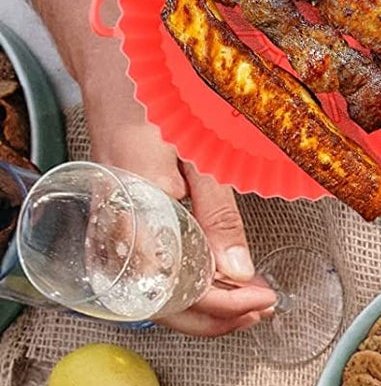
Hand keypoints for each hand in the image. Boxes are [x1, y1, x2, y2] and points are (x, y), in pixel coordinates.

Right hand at [81, 54, 275, 336]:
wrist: (113, 67)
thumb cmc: (156, 101)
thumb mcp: (199, 154)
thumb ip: (218, 215)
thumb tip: (240, 272)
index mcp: (136, 210)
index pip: (176, 289)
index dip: (222, 305)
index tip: (263, 297)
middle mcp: (118, 229)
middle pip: (163, 306)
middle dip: (218, 318)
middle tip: (263, 308)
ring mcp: (115, 232)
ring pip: (156, 298)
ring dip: (205, 311)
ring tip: (250, 304)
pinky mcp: (123, 229)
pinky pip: (151, 276)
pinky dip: (189, 291)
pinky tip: (221, 286)